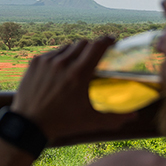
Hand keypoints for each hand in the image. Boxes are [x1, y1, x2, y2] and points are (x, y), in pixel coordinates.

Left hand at [10, 38, 135, 140]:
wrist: (29, 124)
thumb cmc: (62, 123)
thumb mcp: (91, 122)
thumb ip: (116, 118)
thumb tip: (135, 116)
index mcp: (79, 74)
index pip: (98, 46)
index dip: (107, 40)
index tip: (112, 41)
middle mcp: (63, 63)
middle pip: (83, 43)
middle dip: (91, 47)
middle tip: (95, 56)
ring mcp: (47, 61)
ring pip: (67, 47)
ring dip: (75, 52)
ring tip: (77, 63)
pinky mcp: (35, 62)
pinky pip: (52, 53)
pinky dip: (59, 58)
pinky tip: (61, 69)